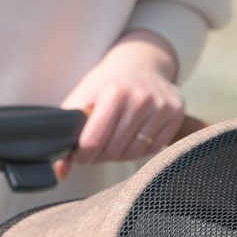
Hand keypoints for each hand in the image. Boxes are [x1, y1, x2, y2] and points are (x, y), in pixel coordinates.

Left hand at [56, 30, 184, 177]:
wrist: (141, 63)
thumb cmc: (107, 83)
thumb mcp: (83, 98)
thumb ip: (69, 133)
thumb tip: (61, 172)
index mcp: (114, 92)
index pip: (93, 142)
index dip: (83, 155)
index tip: (81, 154)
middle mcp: (141, 99)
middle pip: (113, 151)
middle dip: (100, 156)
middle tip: (96, 148)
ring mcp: (161, 107)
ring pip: (132, 154)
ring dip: (118, 155)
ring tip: (113, 141)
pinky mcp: (175, 114)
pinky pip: (151, 150)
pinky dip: (137, 149)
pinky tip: (131, 137)